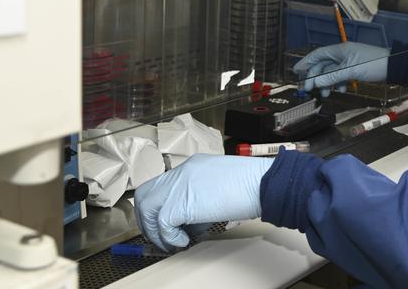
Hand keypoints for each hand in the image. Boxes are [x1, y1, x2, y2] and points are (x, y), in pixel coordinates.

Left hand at [134, 154, 273, 250]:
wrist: (262, 183)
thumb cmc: (252, 184)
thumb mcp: (220, 184)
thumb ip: (200, 197)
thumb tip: (190, 222)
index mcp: (191, 166)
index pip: (160, 185)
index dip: (159, 207)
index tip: (168, 224)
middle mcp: (180, 172)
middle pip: (146, 195)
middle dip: (149, 220)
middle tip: (162, 235)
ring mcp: (179, 187)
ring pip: (147, 209)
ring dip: (156, 231)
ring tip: (172, 242)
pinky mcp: (181, 204)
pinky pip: (162, 225)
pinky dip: (169, 238)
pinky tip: (183, 241)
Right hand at [294, 42, 388, 96]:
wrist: (395, 66)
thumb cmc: (375, 64)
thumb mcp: (351, 71)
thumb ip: (332, 76)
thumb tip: (316, 82)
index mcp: (340, 50)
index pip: (318, 54)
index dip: (306, 62)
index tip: (297, 71)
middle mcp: (344, 54)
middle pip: (324, 64)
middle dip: (316, 76)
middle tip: (309, 89)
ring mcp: (350, 61)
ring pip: (333, 71)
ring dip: (327, 82)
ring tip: (325, 93)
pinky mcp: (357, 68)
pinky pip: (342, 75)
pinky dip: (339, 82)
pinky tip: (341, 90)